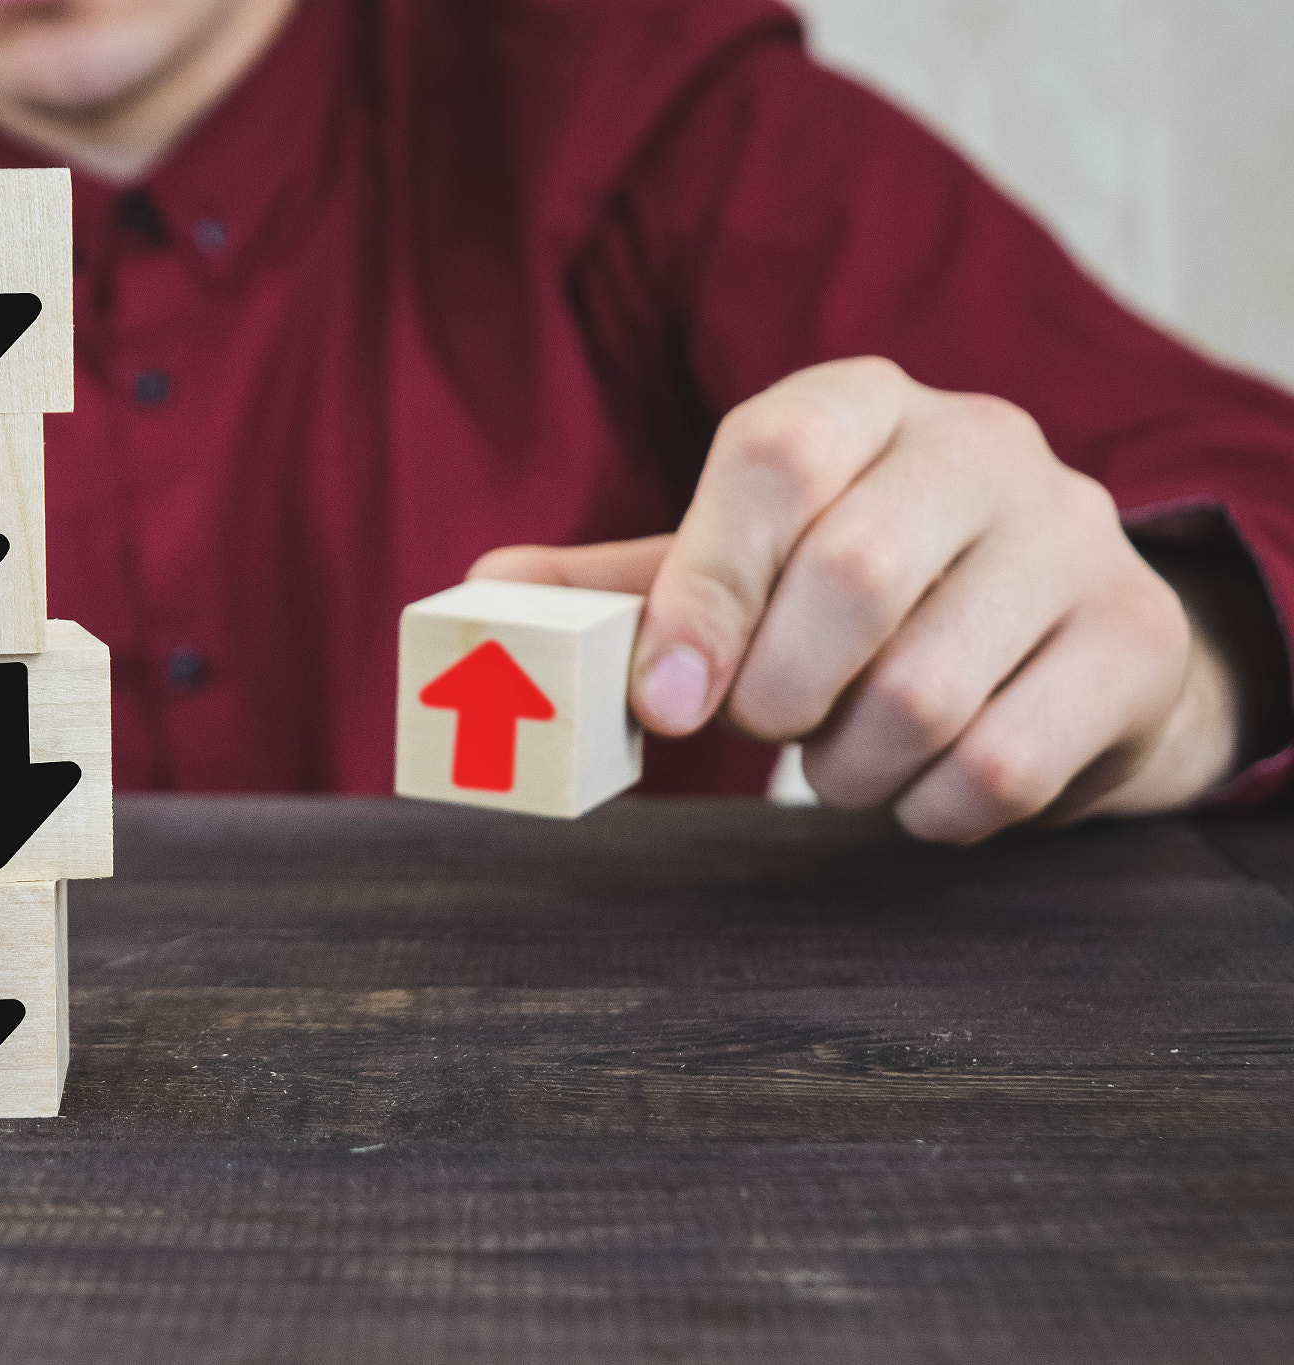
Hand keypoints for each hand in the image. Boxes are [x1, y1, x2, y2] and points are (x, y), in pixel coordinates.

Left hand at [472, 357, 1259, 842]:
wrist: (1064, 638)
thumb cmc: (867, 596)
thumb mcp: (744, 567)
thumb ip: (627, 585)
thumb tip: (479, 592)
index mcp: (861, 403)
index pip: (772, 455)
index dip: (704, 588)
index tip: (665, 699)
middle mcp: (983, 444)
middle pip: (853, 573)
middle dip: (778, 694)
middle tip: (769, 728)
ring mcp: (1076, 539)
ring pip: (924, 691)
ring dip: (848, 766)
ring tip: (844, 754)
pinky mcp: (1133, 643)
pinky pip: (1002, 765)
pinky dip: (928, 810)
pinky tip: (921, 785)